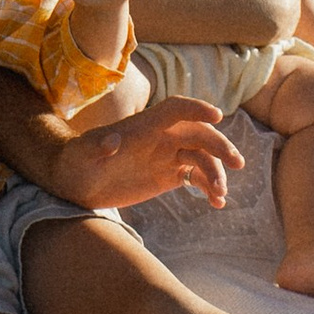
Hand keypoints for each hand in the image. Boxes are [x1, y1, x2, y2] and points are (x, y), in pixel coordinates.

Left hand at [47, 96, 245, 212]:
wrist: (76, 182)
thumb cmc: (77, 161)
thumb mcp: (83, 153)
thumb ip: (97, 145)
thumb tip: (112, 140)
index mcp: (145, 126)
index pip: (175, 109)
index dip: (196, 109)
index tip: (216, 116)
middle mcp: (161, 137)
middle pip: (199, 134)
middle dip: (219, 146)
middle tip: (236, 163)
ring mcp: (168, 156)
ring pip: (202, 158)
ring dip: (216, 173)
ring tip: (220, 195)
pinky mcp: (169, 175)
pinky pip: (197, 178)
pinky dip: (209, 188)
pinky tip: (217, 204)